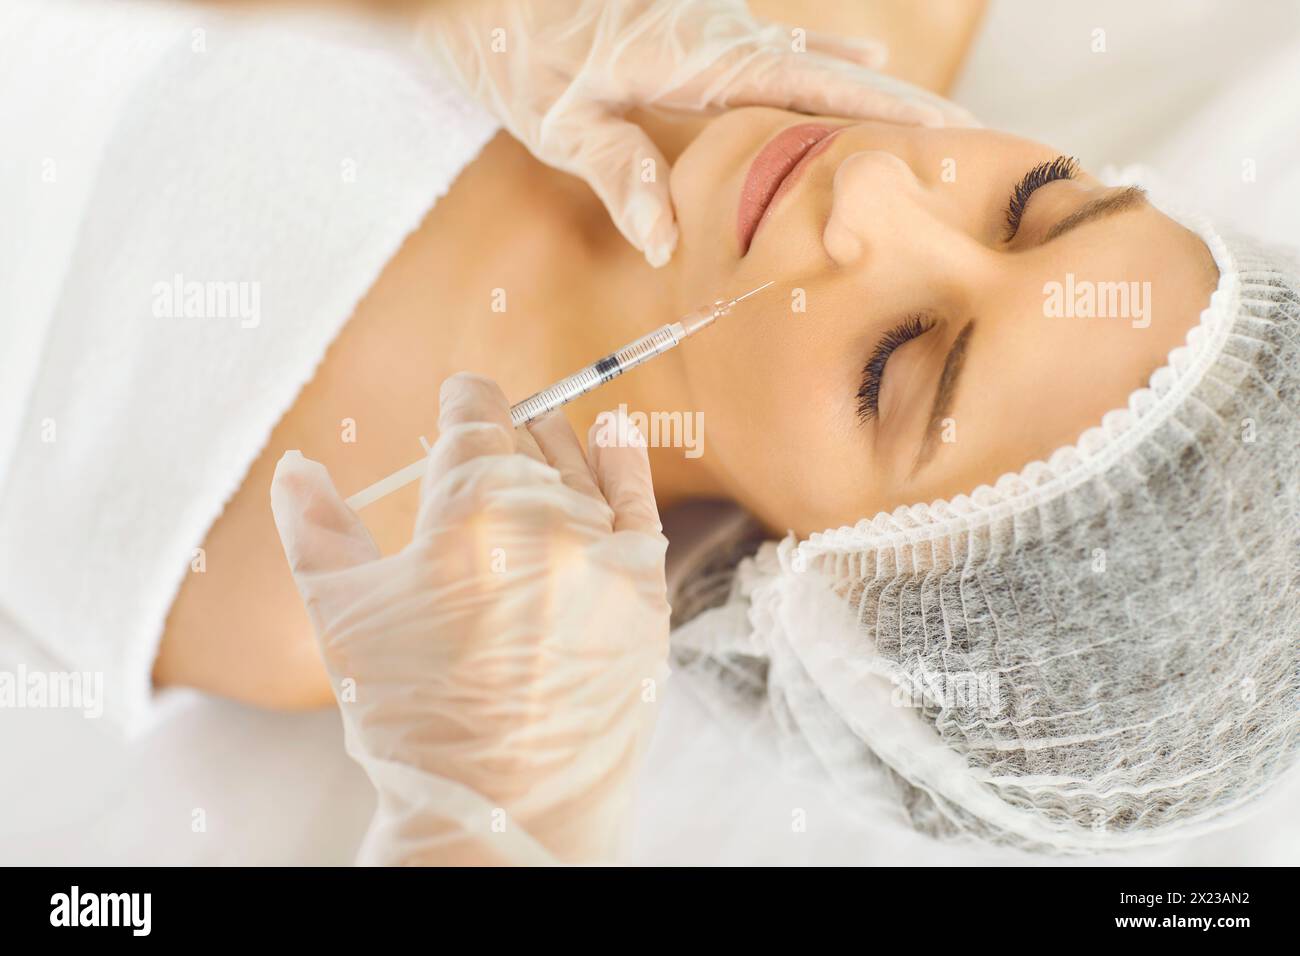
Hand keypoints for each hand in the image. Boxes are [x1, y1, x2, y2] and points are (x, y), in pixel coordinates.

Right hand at [270, 373, 670, 863]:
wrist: (503, 815)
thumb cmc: (413, 720)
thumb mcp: (344, 618)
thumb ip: (315, 529)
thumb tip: (297, 469)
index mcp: (471, 512)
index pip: (474, 418)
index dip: (463, 400)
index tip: (458, 398)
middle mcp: (550, 521)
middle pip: (527, 445)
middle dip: (501, 439)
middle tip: (484, 446)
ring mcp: (607, 558)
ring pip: (580, 473)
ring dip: (555, 452)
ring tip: (539, 440)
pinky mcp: (647, 596)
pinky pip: (640, 508)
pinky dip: (626, 466)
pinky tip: (614, 432)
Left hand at [418, 0, 975, 266]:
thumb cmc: (519, 50)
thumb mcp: (560, 120)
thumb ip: (618, 173)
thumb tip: (667, 244)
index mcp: (698, 55)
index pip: (812, 84)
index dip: (881, 107)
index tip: (949, 126)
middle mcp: (722, 33)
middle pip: (833, 69)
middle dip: (904, 102)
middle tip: (973, 136)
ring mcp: (717, 25)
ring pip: (814, 57)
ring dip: (873, 89)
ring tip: (937, 122)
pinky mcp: (703, 30)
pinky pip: (782, 48)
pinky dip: (827, 62)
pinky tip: (860, 59)